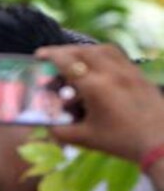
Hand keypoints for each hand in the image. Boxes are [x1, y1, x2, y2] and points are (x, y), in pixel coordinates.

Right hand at [37, 44, 163, 162]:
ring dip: (84, 50)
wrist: (159, 141)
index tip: (39, 55)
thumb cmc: (121, 141)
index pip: (69, 64)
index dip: (51, 57)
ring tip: (74, 57)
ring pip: (103, 49)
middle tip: (52, 55)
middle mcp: (111, 73)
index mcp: (95, 88)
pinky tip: (97, 64)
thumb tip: (47, 126)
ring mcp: (128, 71)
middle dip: (65, 50)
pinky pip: (117, 56)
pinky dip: (101, 54)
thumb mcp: (85, 139)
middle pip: (84, 51)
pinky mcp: (138, 75)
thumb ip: (61, 132)